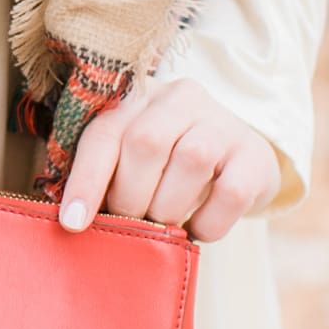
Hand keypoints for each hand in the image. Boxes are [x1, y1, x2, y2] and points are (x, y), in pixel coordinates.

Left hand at [58, 78, 281, 242]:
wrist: (238, 161)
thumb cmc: (168, 166)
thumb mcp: (134, 160)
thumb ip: (107, 177)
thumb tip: (74, 222)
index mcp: (138, 98)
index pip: (104, 133)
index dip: (85, 179)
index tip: (73, 222)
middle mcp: (181, 99)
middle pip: (145, 143)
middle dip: (130, 197)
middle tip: (131, 221)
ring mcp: (222, 123)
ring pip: (190, 161)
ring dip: (168, 208)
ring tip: (163, 227)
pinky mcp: (255, 156)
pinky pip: (230, 193)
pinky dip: (207, 222)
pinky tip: (197, 230)